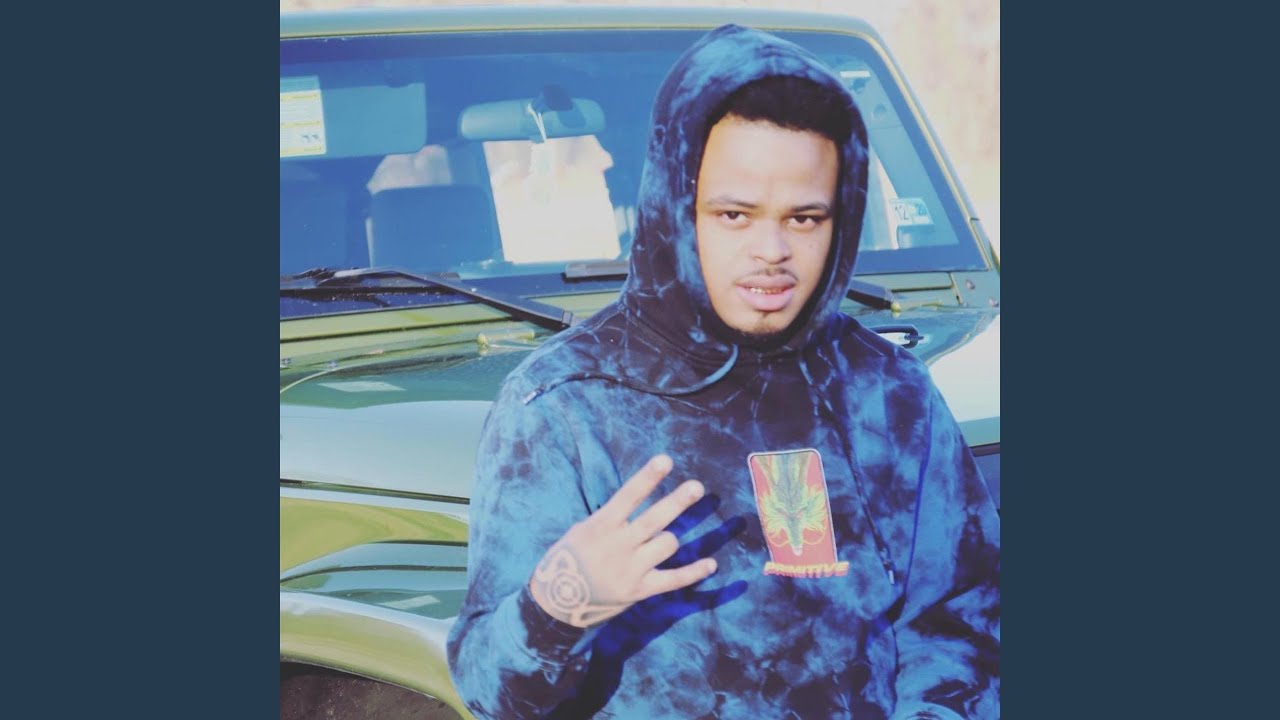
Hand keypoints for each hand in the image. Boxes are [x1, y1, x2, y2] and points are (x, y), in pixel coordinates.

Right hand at [528, 454, 718, 627]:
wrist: (558, 601)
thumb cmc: (569, 558)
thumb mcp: (582, 531)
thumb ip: (610, 519)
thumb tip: (637, 501)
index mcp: (601, 526)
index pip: (628, 496)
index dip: (648, 477)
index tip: (666, 460)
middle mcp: (618, 545)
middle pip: (655, 519)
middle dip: (677, 502)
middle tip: (697, 486)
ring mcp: (631, 569)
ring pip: (667, 545)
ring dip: (671, 539)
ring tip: (667, 538)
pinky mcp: (640, 590)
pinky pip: (673, 580)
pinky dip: (694, 572)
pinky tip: (712, 564)